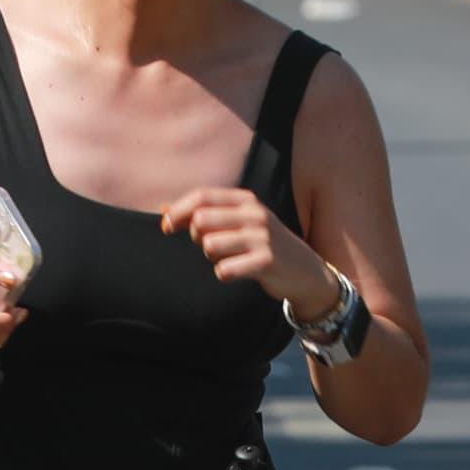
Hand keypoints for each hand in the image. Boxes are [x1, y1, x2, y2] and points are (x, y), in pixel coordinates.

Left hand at [161, 185, 342, 319]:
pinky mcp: (266, 261)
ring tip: (227, 259)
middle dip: (196, 237)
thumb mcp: (238, 222)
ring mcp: (262, 237)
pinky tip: (235, 272)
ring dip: (211, 256)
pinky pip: (225, 269)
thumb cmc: (262, 244)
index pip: (202, 196)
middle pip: (201, 220)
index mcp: (246, 200)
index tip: (165, 227)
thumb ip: (204, 214)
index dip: (178, 211)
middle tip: (210, 247)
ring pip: (210, 245)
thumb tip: (164, 209)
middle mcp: (254, 214)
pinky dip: (223, 273)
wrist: (305, 270)